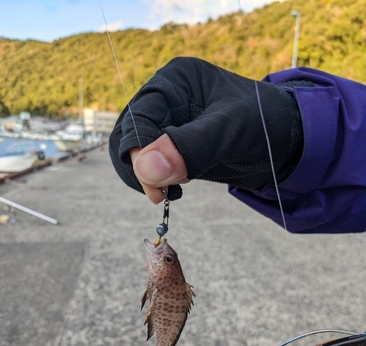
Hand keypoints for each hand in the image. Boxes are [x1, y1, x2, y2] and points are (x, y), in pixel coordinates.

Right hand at [109, 57, 302, 201]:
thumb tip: (145, 169)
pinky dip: (157, 181)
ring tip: (171, 191)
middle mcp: (167, 99)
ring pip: (137, 154)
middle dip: (141, 167)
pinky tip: (177, 188)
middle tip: (162, 194)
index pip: (138, 117)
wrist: (287, 143)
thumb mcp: (230, 133)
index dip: (139, 152)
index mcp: (176, 80)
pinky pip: (152, 165)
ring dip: (147, 177)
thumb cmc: (265, 125)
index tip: (156, 184)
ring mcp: (170, 124)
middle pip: (130, 136)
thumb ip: (189, 148)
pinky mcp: (176, 146)